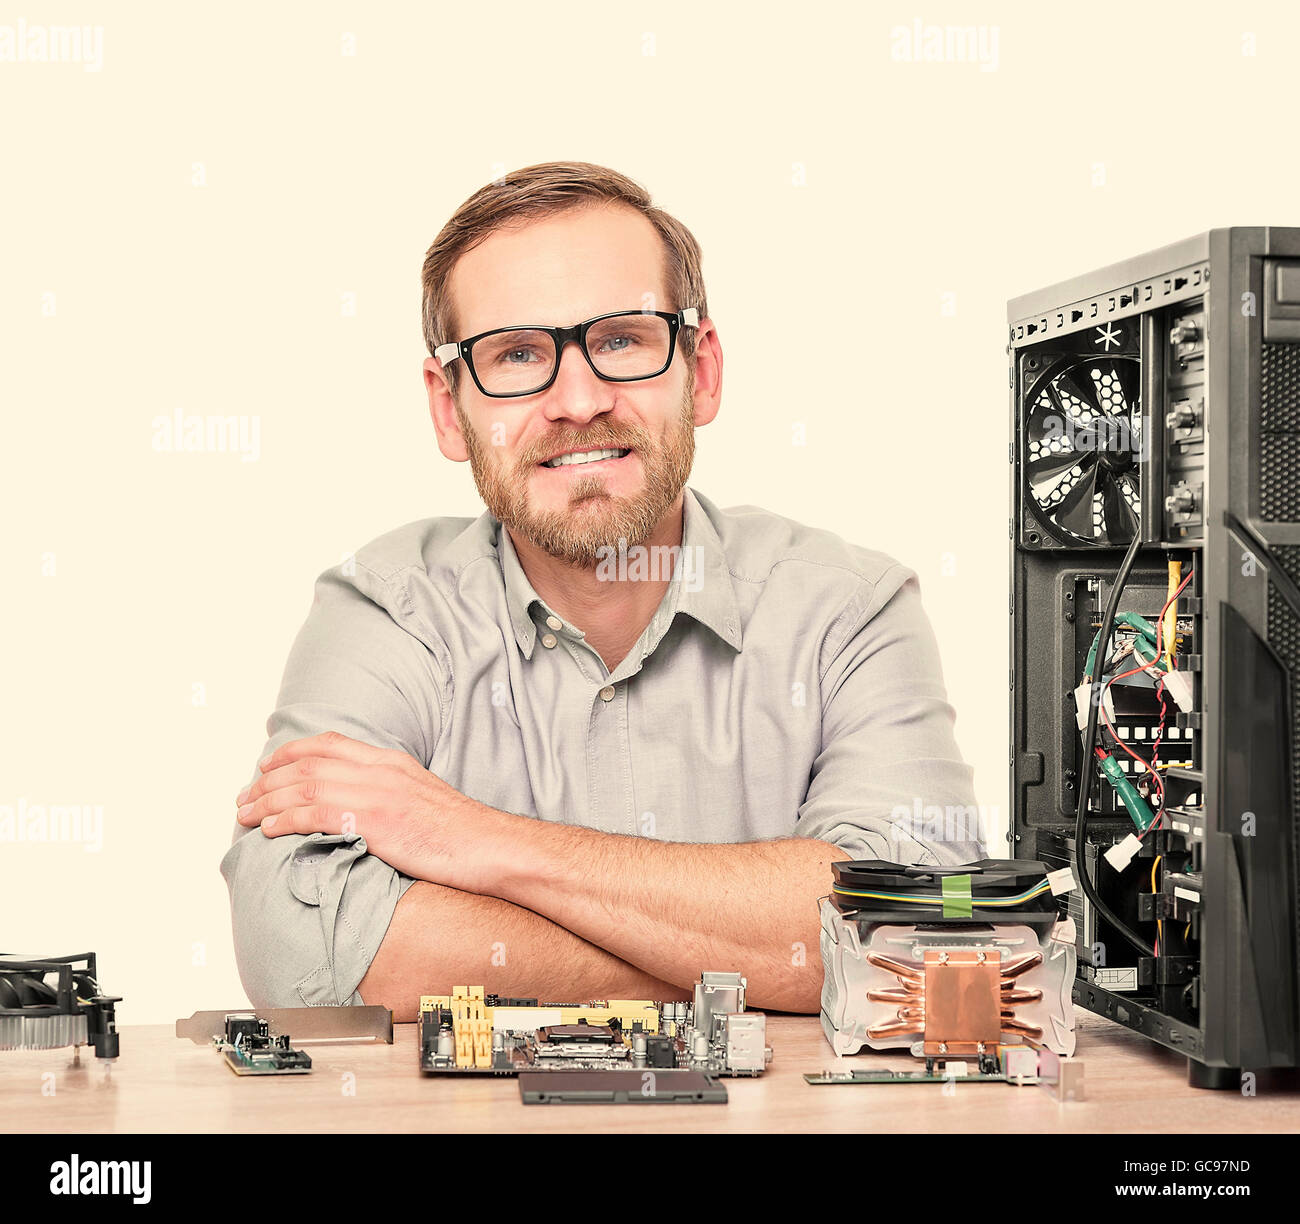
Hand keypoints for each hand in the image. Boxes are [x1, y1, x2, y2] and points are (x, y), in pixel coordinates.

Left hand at [234, 731, 497, 888]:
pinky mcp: (374, 820)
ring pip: (304, 786)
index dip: (292, 752)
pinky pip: (315, 813)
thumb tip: (364, 808)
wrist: (489, 846)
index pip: (331, 744)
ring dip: (266, 800)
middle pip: (309, 763)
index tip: (268, 765)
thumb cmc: (462, 835)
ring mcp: (377, 793)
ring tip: (244, 814)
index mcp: (392, 761)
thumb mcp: (424, 799)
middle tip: (244, 796)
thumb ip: (391, 793)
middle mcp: (380, 769)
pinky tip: (268, 830)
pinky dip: (284, 819)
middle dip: (268, 779)